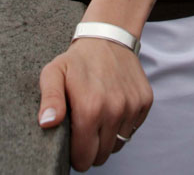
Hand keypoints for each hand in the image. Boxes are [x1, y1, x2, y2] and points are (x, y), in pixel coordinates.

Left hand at [39, 38, 152, 170]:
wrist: (109, 36)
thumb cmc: (78, 60)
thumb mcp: (54, 74)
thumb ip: (49, 100)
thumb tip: (47, 123)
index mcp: (90, 109)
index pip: (83, 158)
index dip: (75, 154)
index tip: (73, 139)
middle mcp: (115, 110)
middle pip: (102, 156)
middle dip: (91, 148)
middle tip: (84, 127)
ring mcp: (132, 106)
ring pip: (119, 145)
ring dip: (108, 137)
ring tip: (99, 116)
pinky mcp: (145, 101)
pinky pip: (132, 129)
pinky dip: (123, 124)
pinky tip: (113, 106)